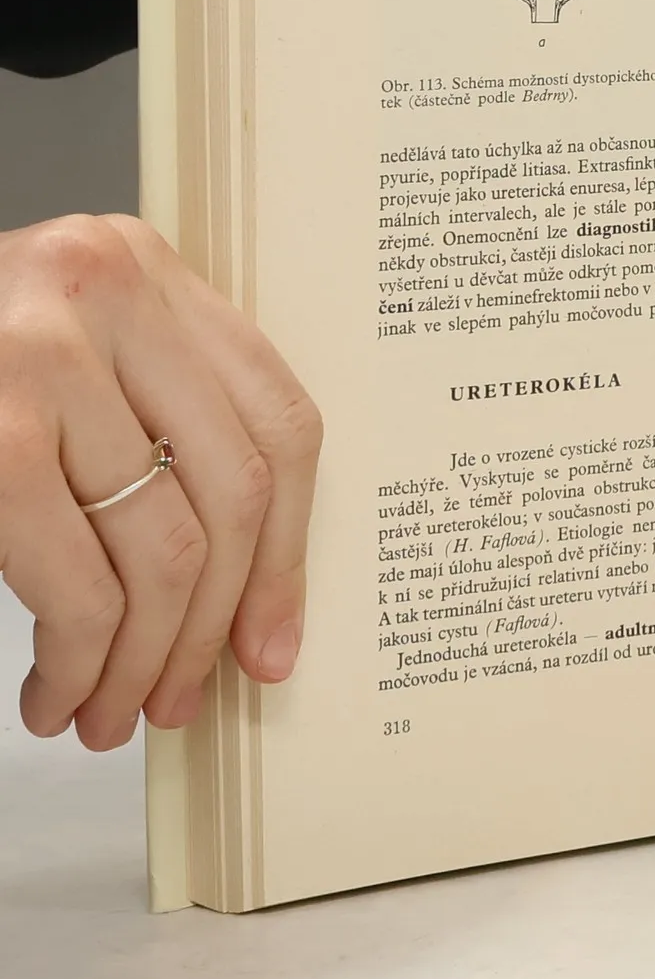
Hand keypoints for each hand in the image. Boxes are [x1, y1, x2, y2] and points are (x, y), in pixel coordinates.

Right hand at [0, 215, 320, 747]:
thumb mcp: (65, 358)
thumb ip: (153, 426)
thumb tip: (242, 601)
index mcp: (147, 266)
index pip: (278, 420)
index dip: (285, 548)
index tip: (271, 640)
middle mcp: (109, 289)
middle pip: (230, 492)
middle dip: (209, 624)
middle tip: (178, 698)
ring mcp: (46, 355)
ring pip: (163, 547)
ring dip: (140, 659)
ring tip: (106, 711)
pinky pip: (76, 577)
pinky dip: (77, 656)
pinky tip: (56, 688)